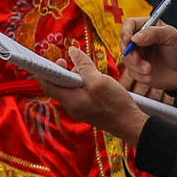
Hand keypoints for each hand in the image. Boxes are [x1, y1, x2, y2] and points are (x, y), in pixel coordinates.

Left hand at [30, 47, 160, 142]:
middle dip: (63, 71)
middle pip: (59, 86)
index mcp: (70, 100)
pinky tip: (94, 78)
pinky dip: (82, 83)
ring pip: (70, 89)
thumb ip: (83, 66)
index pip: (48, 85)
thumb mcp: (99, 80)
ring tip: (86, 68)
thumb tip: (72, 51)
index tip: (54, 58)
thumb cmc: (115, 104)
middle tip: (73, 61)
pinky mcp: (90, 109)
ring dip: (75, 76)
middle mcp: (72, 106)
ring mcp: (81, 109)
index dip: (46, 71)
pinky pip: (79, 93)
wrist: (131, 125)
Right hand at [118, 18, 176, 90]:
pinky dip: (139, 75)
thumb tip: (135, 38)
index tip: (128, 40)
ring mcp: (139, 56)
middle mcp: (140, 41)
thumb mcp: (171, 36)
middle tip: (137, 59)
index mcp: (147, 27)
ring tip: (149, 70)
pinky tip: (150, 76)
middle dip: (129, 53)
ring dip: (136, 66)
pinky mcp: (139, 70)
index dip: (125, 31)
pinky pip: (131, 72)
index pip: (129, 25)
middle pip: (124, 43)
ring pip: (126, 59)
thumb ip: (154, 33)